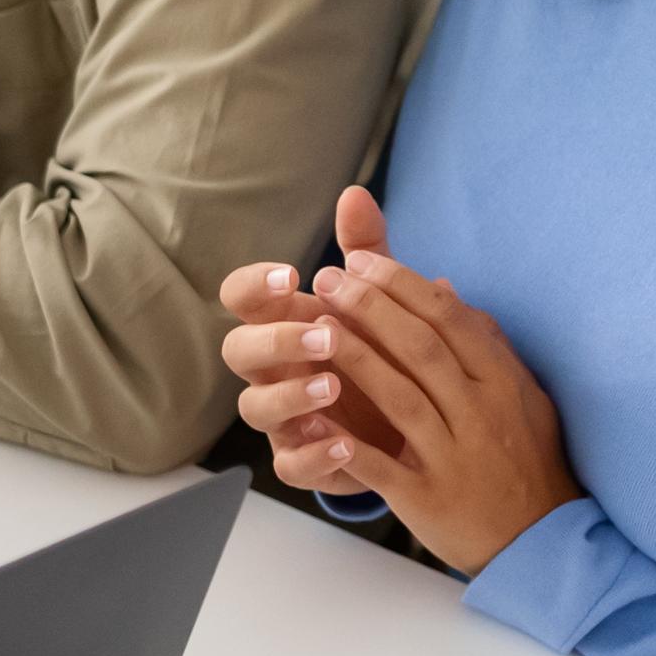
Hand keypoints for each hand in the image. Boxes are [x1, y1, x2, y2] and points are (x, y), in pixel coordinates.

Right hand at [221, 183, 406, 493]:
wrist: (418, 420)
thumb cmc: (385, 349)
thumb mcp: (383, 299)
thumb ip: (367, 250)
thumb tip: (355, 192)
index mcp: (284, 321)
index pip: (241, 298)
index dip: (252, 286)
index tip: (290, 274)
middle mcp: (274, 368)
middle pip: (237, 351)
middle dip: (275, 341)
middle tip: (326, 334)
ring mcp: (284, 416)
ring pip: (254, 408)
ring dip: (291, 397)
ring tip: (337, 389)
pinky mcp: (305, 459)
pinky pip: (290, 464)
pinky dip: (313, 453)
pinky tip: (348, 442)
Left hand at [276, 188, 580, 572]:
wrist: (541, 539)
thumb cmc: (526, 459)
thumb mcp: (520, 393)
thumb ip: (482, 340)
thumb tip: (443, 287)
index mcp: (501, 382)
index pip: (448, 319)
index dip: (400, 285)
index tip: (359, 261)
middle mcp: (480, 413)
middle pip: (420, 347)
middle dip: (369, 307)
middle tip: (327, 279)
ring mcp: (454, 456)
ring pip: (399, 396)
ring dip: (354, 357)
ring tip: (314, 327)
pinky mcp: (427, 498)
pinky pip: (381, 466)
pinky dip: (345, 443)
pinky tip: (312, 419)